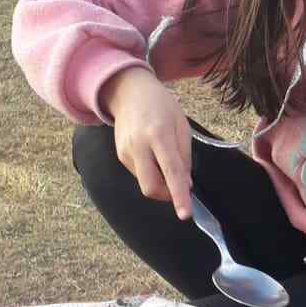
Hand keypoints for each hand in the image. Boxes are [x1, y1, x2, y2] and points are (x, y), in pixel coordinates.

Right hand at [100, 68, 192, 217]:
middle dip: (166, 195)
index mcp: (159, 134)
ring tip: (164, 158)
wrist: (129, 92)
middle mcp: (138, 145)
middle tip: (178, 187)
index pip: (171, 171)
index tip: (185, 214)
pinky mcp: (119, 155)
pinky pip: (138, 174)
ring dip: (160, 181)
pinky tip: (152, 154)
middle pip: (150, 186)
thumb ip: (184, 156)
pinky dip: (150, 172)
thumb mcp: (181, 125)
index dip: (179, 195)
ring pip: (144, 182)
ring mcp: (125, 151)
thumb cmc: (162, 106)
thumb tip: (185, 185)